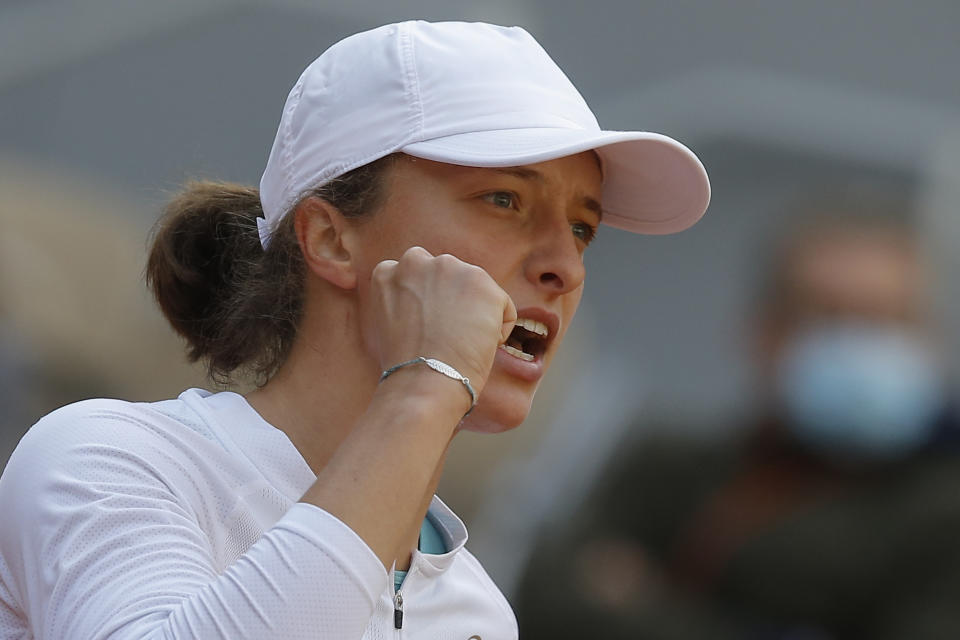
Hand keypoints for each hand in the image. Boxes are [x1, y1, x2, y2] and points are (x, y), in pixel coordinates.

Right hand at [370, 246, 515, 397]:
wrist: (424, 381)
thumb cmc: (405, 367)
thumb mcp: (387, 325)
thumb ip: (402, 301)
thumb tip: (423, 304)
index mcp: (388, 271)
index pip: (418, 277)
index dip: (428, 305)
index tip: (427, 328)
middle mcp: (417, 260)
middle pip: (449, 278)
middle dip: (453, 301)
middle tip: (447, 336)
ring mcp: (450, 269)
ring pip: (476, 291)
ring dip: (475, 315)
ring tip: (459, 345)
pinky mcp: (482, 283)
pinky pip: (502, 308)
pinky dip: (497, 331)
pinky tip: (478, 348)